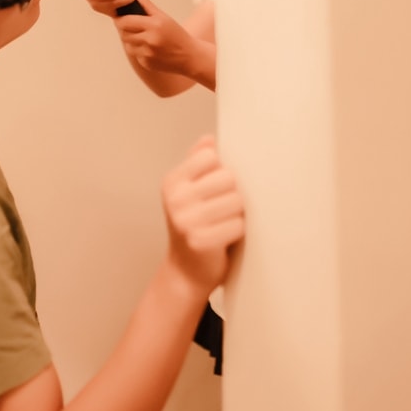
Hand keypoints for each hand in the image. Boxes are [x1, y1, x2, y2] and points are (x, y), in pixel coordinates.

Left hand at [114, 0, 200, 77]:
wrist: (189, 56)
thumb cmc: (176, 34)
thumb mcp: (164, 17)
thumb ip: (147, 6)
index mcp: (154, 25)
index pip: (126, 21)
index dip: (120, 19)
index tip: (120, 18)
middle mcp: (150, 39)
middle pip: (124, 34)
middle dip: (125, 30)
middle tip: (131, 27)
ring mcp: (148, 53)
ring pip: (128, 45)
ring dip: (131, 41)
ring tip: (143, 38)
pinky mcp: (147, 63)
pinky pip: (135, 55)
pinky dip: (139, 51)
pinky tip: (150, 49)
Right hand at [160, 136, 244, 295]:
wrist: (186, 271)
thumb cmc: (194, 226)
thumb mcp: (189, 191)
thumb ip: (198, 163)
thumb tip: (209, 139)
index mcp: (173, 182)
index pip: (211, 157)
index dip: (221, 171)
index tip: (216, 188)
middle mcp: (175, 199)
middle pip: (229, 178)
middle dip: (233, 193)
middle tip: (223, 209)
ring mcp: (186, 220)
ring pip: (237, 201)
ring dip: (238, 213)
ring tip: (224, 222)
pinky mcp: (200, 241)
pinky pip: (238, 224)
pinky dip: (238, 232)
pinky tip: (226, 238)